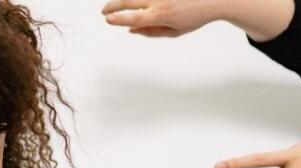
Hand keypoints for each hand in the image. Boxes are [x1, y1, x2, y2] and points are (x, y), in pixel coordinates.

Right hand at [102, 0, 225, 37]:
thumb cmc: (195, 16)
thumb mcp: (174, 31)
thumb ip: (151, 32)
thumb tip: (131, 30)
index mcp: (161, 14)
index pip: (134, 18)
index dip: (118, 20)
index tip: (108, 20)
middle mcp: (159, 0)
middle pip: (128, 1)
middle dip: (112, 6)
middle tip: (104, 12)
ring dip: (120, 0)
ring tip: (112, 5)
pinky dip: (134, 0)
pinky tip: (126, 2)